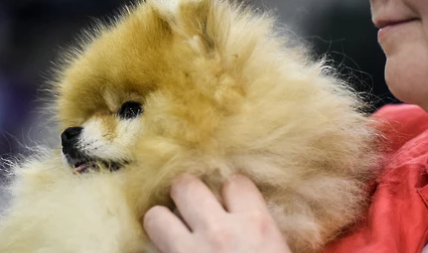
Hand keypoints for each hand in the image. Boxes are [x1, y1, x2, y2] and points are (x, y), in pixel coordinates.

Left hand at [144, 174, 291, 252]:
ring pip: (156, 215)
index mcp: (255, 225)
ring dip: (163, 221)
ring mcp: (188, 251)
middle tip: (192, 206)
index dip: (230, 190)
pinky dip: (154, 247)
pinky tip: (163, 249)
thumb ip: (262, 228)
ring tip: (171, 229)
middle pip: (187, 185)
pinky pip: (148, 247)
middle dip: (188, 193)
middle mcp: (219, 231)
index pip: (234, 181)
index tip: (229, 200)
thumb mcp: (279, 249)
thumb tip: (248, 214)